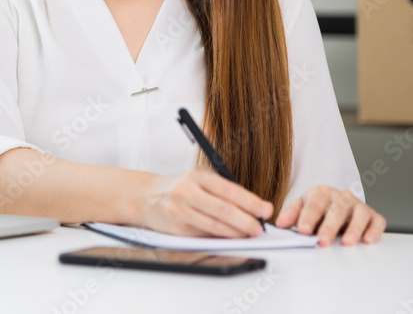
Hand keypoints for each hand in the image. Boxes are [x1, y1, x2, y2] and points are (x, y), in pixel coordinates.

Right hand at [137, 167, 272, 237]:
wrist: (146, 196)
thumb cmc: (178, 187)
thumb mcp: (198, 179)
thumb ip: (221, 190)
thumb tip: (250, 209)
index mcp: (196, 175)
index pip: (228, 189)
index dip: (250, 201)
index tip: (266, 209)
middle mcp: (186, 191)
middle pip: (223, 209)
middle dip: (246, 221)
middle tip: (259, 228)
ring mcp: (180, 210)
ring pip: (215, 226)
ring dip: (236, 232)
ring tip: (249, 234)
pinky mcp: (177, 228)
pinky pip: (204, 235)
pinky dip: (220, 238)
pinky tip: (230, 237)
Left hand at [274, 185, 385, 246]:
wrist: (338, 205)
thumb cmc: (319, 210)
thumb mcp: (302, 208)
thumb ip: (291, 215)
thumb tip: (280, 224)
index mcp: (321, 193)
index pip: (314, 204)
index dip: (308, 217)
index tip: (303, 230)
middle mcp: (341, 196)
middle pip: (336, 211)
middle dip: (329, 227)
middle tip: (322, 240)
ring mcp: (358, 205)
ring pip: (358, 215)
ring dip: (353, 229)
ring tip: (347, 242)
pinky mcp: (373, 215)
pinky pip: (376, 221)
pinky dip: (374, 230)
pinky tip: (368, 240)